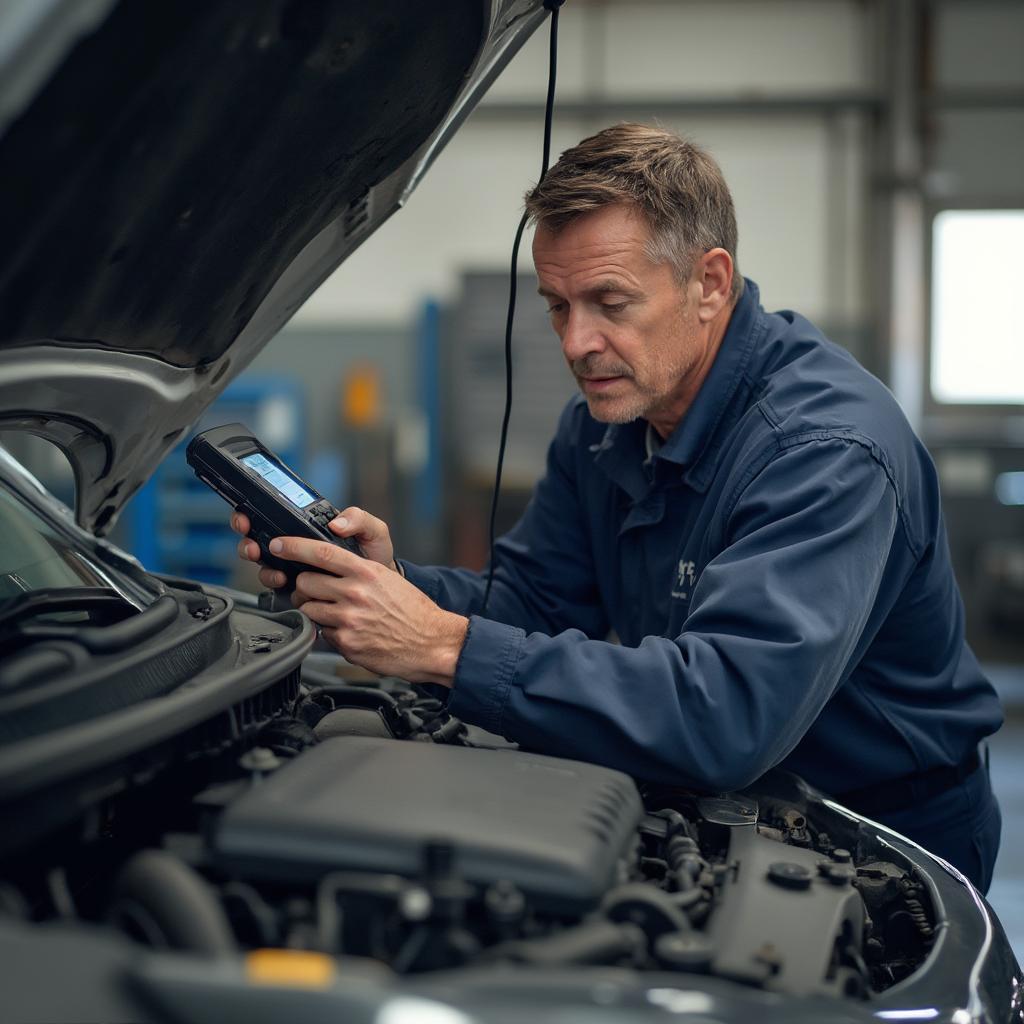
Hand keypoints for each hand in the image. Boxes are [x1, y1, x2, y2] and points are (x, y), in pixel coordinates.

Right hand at [231, 506, 398, 590]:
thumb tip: (336, 523)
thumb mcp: (373, 531)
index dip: (254, 515)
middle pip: (259, 540)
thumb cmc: (375, 557)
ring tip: (276, 571)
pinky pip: (277, 588)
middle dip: (248, 541)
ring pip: (264, 565)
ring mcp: (295, 568)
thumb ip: (359, 519)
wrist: (382, 590)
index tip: (249, 518)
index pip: (275, 517)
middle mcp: (298, 547)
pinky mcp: (298, 589)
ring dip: (262, 566)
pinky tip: (285, 583)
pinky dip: (275, 584)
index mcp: (310, 529)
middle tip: (253, 546)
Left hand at [266, 534, 466, 685]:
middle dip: (305, 587)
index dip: (293, 547)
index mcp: (366, 572)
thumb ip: (357, 572)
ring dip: (315, 611)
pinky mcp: (347, 644)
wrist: (432, 643)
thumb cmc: (413, 611)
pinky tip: (350, 631)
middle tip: (315, 592)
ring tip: (336, 614)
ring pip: (309, 609)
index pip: (320, 552)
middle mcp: (356, 593)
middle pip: (305, 582)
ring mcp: (349, 619)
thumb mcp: (388, 579)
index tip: (279, 545)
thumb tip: (326, 569)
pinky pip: (322, 633)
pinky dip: (331, 632)